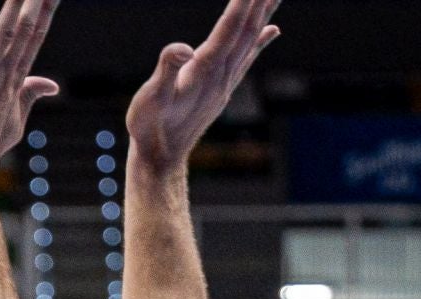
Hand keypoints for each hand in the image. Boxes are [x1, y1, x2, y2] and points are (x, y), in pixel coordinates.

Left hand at [0, 0, 60, 178]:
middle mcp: (1, 74)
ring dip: (15, 6)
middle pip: (25, 30)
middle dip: (36, 2)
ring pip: (5, 32)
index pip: (34, 38)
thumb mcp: (13, 122)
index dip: (45, 11)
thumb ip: (29, 96)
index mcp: (13, 81)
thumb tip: (52, 85)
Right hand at [127, 0, 279, 173]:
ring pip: (250, 41)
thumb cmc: (149, 128)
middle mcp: (220, 75)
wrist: (160, 161)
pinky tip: (272, 30)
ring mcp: (224, 83)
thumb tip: (183, 49)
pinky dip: (261, 41)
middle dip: (259, 4)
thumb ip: (165, 71)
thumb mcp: (148, 99)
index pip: (228, 30)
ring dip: (264, 15)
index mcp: (203, 72)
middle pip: (246, 32)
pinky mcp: (222, 90)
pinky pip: (246, 59)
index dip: (241, 5)